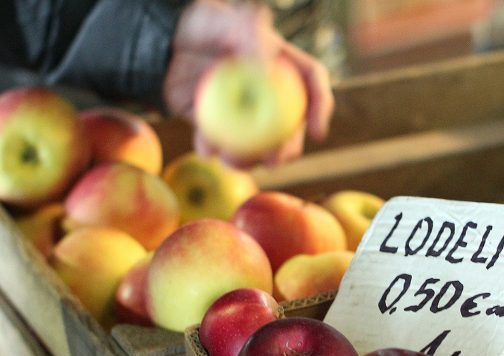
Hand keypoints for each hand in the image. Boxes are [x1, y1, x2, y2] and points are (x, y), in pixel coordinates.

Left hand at [163, 0, 334, 165]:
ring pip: (261, 143)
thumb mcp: (219, 21)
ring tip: (230, 161)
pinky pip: (224, 144)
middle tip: (272, 162)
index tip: (317, 132)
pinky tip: (206, 149)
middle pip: (292, 125)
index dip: (321, 108)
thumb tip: (271, 68)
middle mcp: (269, 90)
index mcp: (281, 63)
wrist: (159, 43)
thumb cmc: (194, 24)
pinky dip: (216, 151)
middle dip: (287, 150)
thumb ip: (248, 36)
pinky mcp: (221, 124)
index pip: (313, 83)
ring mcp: (246, 110)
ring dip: (251, 159)